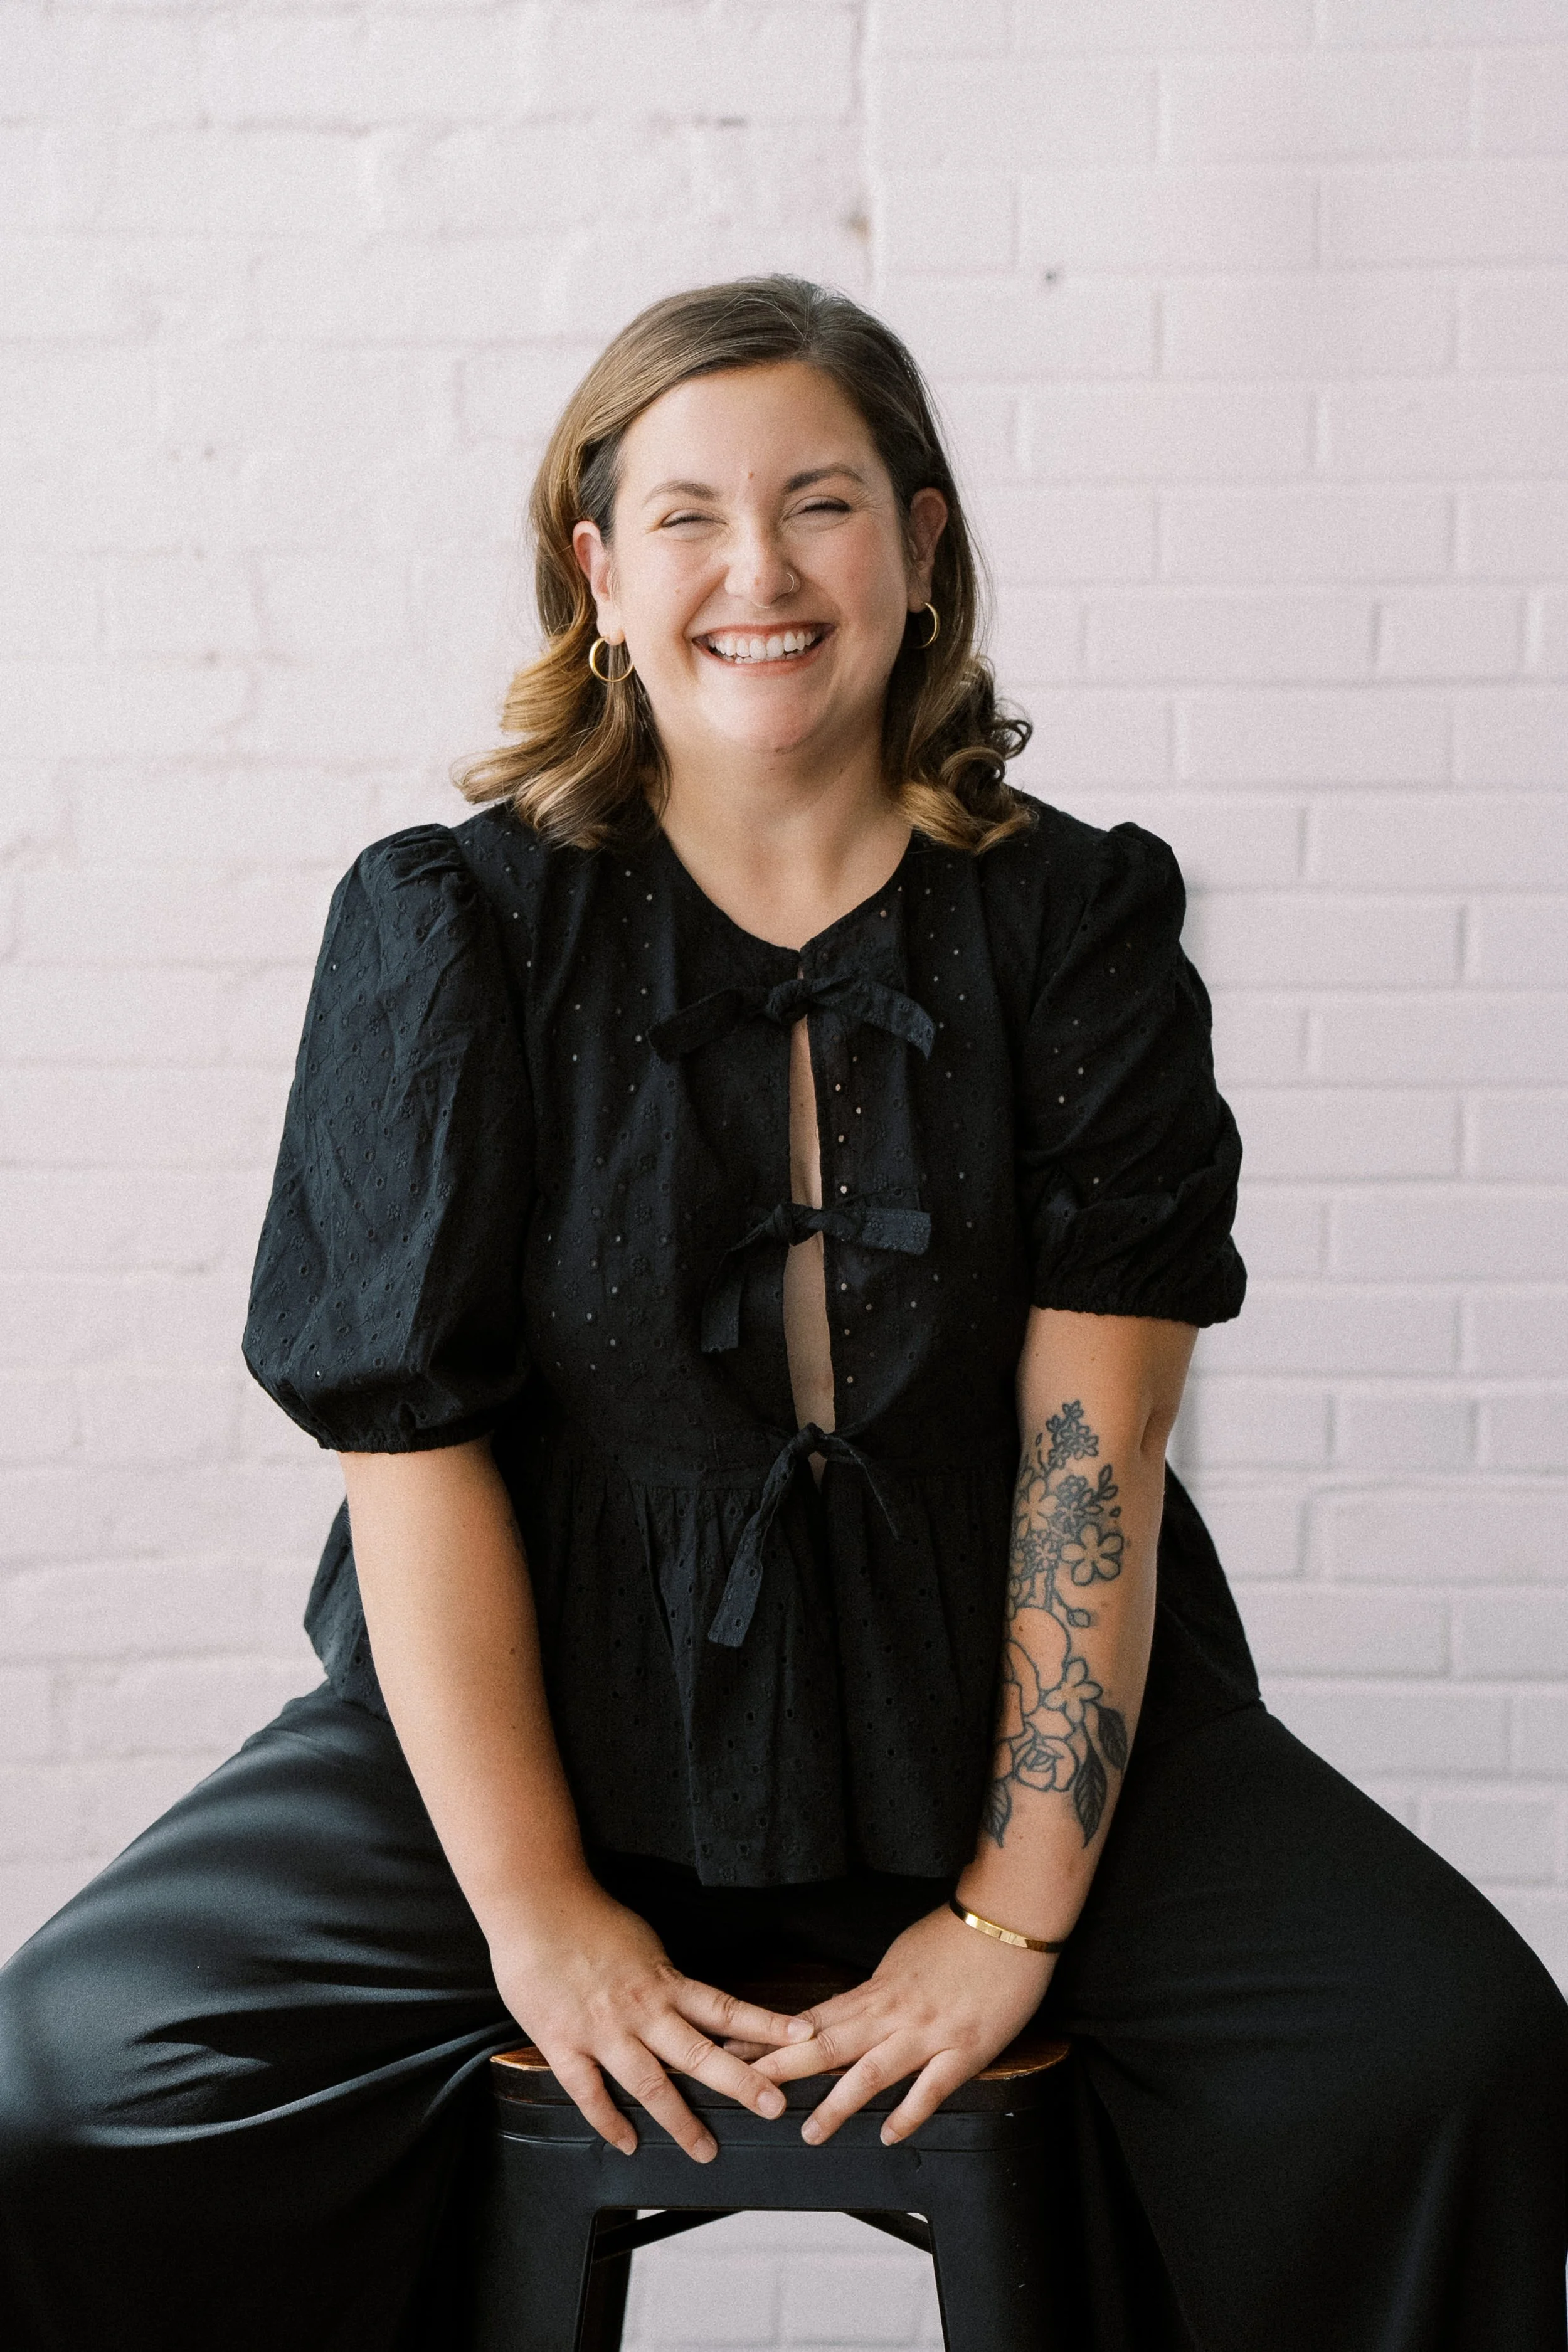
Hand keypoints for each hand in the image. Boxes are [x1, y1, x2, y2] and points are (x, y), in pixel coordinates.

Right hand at [489, 1876, 809, 2162]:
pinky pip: (589, 2092)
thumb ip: (663, 1979)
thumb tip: (687, 2004)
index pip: (726, 2007)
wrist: (535, 1903)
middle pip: (699, 2053)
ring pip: (650, 2084)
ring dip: (680, 2120)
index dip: (767, 2024)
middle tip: (775, 2107)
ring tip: (705, 2150)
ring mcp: (603, 2029)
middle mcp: (641, 2009)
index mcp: (664, 1980)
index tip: (804, 2036)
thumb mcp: (641, 1943)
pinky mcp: (563, 2042)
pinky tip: (628, 2142)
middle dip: (740, 2083)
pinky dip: (609, 2121)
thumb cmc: (587, 1917)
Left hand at [743, 1903, 1052, 2145]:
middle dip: (784, 2069)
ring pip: (873, 2072)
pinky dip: (908, 2112)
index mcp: (877, 1989)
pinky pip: (931, 2087)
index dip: (774, 2040)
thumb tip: (852, 2010)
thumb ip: (878, 1990)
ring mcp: (928, 2033)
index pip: (814, 2018)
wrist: (1010, 1919)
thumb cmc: (960, 1933)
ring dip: (838, 2104)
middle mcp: (894, 2012)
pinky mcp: (965, 2049)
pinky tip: (888, 2135)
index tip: (739, 2051)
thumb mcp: (904, 1956)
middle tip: (746, 2090)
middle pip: (829, 2045)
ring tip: (810, 2133)